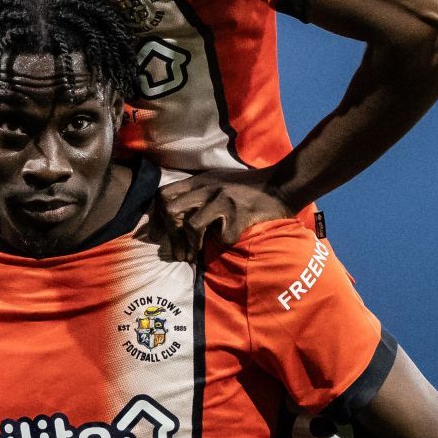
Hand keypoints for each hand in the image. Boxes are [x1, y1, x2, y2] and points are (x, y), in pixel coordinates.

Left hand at [155, 169, 294, 261]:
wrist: (281, 184)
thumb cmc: (248, 187)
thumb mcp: (217, 181)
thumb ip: (196, 193)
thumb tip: (172, 214)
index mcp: (200, 181)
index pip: (163, 194)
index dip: (155, 217)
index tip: (157, 236)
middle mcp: (208, 188)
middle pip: (171, 210)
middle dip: (171, 236)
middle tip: (178, 254)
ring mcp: (224, 202)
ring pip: (192, 226)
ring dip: (192, 245)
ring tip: (196, 256)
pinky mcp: (240, 216)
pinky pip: (223, 239)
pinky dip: (225, 244)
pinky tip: (231, 241)